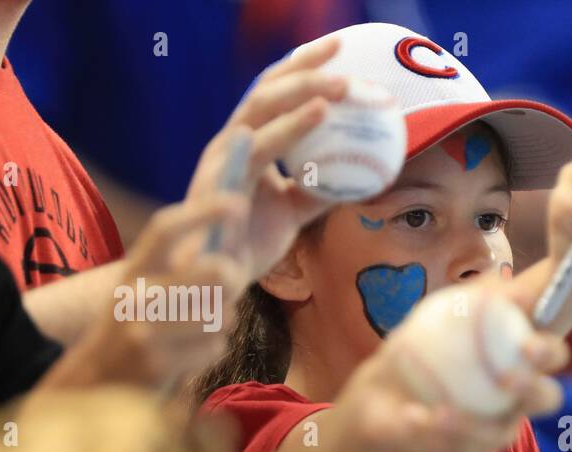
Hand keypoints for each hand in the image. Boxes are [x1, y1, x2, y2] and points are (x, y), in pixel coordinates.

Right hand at [102, 192, 251, 384]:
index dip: (203, 212)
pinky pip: (216, 347)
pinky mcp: (158, 364)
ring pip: (221, 314)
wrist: (97, 380)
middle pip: (214, 272)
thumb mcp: (144, 288)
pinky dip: (213, 350)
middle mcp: (136, 296)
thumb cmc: (136, 326)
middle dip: (235, 277)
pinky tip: (191, 352)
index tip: (238, 202)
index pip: (165, 229)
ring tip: (201, 325)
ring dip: (223, 321)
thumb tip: (234, 246)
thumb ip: (180, 268)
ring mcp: (145, 331)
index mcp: (133, 270)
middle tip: (234, 282)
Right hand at [184, 35, 349, 278]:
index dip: (302, 69)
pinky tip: (318, 114)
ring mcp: (224, 160)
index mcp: (247, 145)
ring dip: (302, 93)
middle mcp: (232, 144)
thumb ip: (318, 191)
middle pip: (267, 91)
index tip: (340, 49)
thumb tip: (359, 177)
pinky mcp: (221, 182)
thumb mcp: (292, 214)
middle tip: (343, 55)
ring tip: (340, 84)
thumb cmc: (248, 244)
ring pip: (261, 112)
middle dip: (303, 68)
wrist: (212, 282)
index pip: (275, 95)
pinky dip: (289, 127)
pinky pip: (259, 149)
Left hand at [336, 281, 570, 451]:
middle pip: (546, 398)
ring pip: (500, 433)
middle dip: (533, 390)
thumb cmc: (424, 347)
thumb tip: (496, 278)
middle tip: (506, 379)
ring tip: (437, 411)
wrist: (386, 393)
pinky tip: (413, 417)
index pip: (552, 354)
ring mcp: (499, 429)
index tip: (528, 344)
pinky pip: (462, 449)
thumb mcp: (441, 317)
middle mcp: (520, 398)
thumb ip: (471, 300)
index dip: (549, 351)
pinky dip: (436, 433)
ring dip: (470, 422)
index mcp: (522, 361)